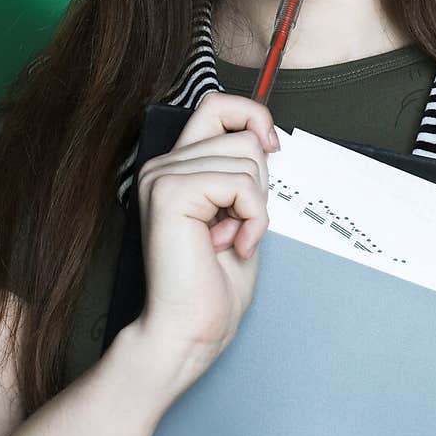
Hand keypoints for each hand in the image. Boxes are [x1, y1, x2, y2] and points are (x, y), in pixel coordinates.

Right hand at [135, 92, 278, 384]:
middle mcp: (163, 166)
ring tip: (231, 239)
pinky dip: (252, 217)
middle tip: (239, 224)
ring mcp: (163, 176)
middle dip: (260, 181)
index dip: (252, 116)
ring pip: (246, 157)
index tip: (272, 149)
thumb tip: (268, 141)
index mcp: (177, 168)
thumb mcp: (239, 214)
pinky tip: (231, 244)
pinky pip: (241, 183)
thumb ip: (244, 175)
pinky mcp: (171, 192)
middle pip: (241, 133)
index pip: (217, 105)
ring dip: (255, 206)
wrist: (188, 330)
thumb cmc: (213, 284)